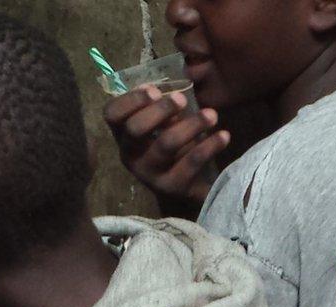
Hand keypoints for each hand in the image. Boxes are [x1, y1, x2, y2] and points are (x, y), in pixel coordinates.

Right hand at [104, 85, 228, 203]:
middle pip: (135, 129)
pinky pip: (191, 163)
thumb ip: (158, 106)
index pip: (112, 114)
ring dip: (191, 125)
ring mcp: (149, 174)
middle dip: (160, 110)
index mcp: (123, 135)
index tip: (154, 90)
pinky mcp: (172, 187)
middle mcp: (130, 155)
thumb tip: (156, 90)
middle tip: (183, 99)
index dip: (130, 100)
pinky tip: (224, 135)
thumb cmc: (173, 144)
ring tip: (212, 115)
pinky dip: (210, 146)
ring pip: (166, 144)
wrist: (188, 185)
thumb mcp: (162, 123)